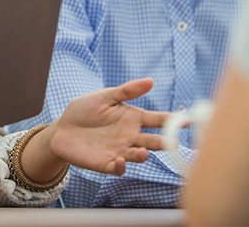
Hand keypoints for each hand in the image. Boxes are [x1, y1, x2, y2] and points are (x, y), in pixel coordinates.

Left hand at [20, 78, 167, 181]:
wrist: (61, 129)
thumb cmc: (84, 110)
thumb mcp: (104, 96)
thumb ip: (126, 91)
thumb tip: (150, 81)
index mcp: (132, 119)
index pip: (157, 120)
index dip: (173, 120)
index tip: (187, 120)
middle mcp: (130, 137)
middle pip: (153, 141)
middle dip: (165, 142)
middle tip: (173, 143)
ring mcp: (120, 151)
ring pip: (138, 156)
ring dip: (142, 155)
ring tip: (143, 152)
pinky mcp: (106, 163)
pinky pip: (117, 168)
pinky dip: (120, 166)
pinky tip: (119, 160)